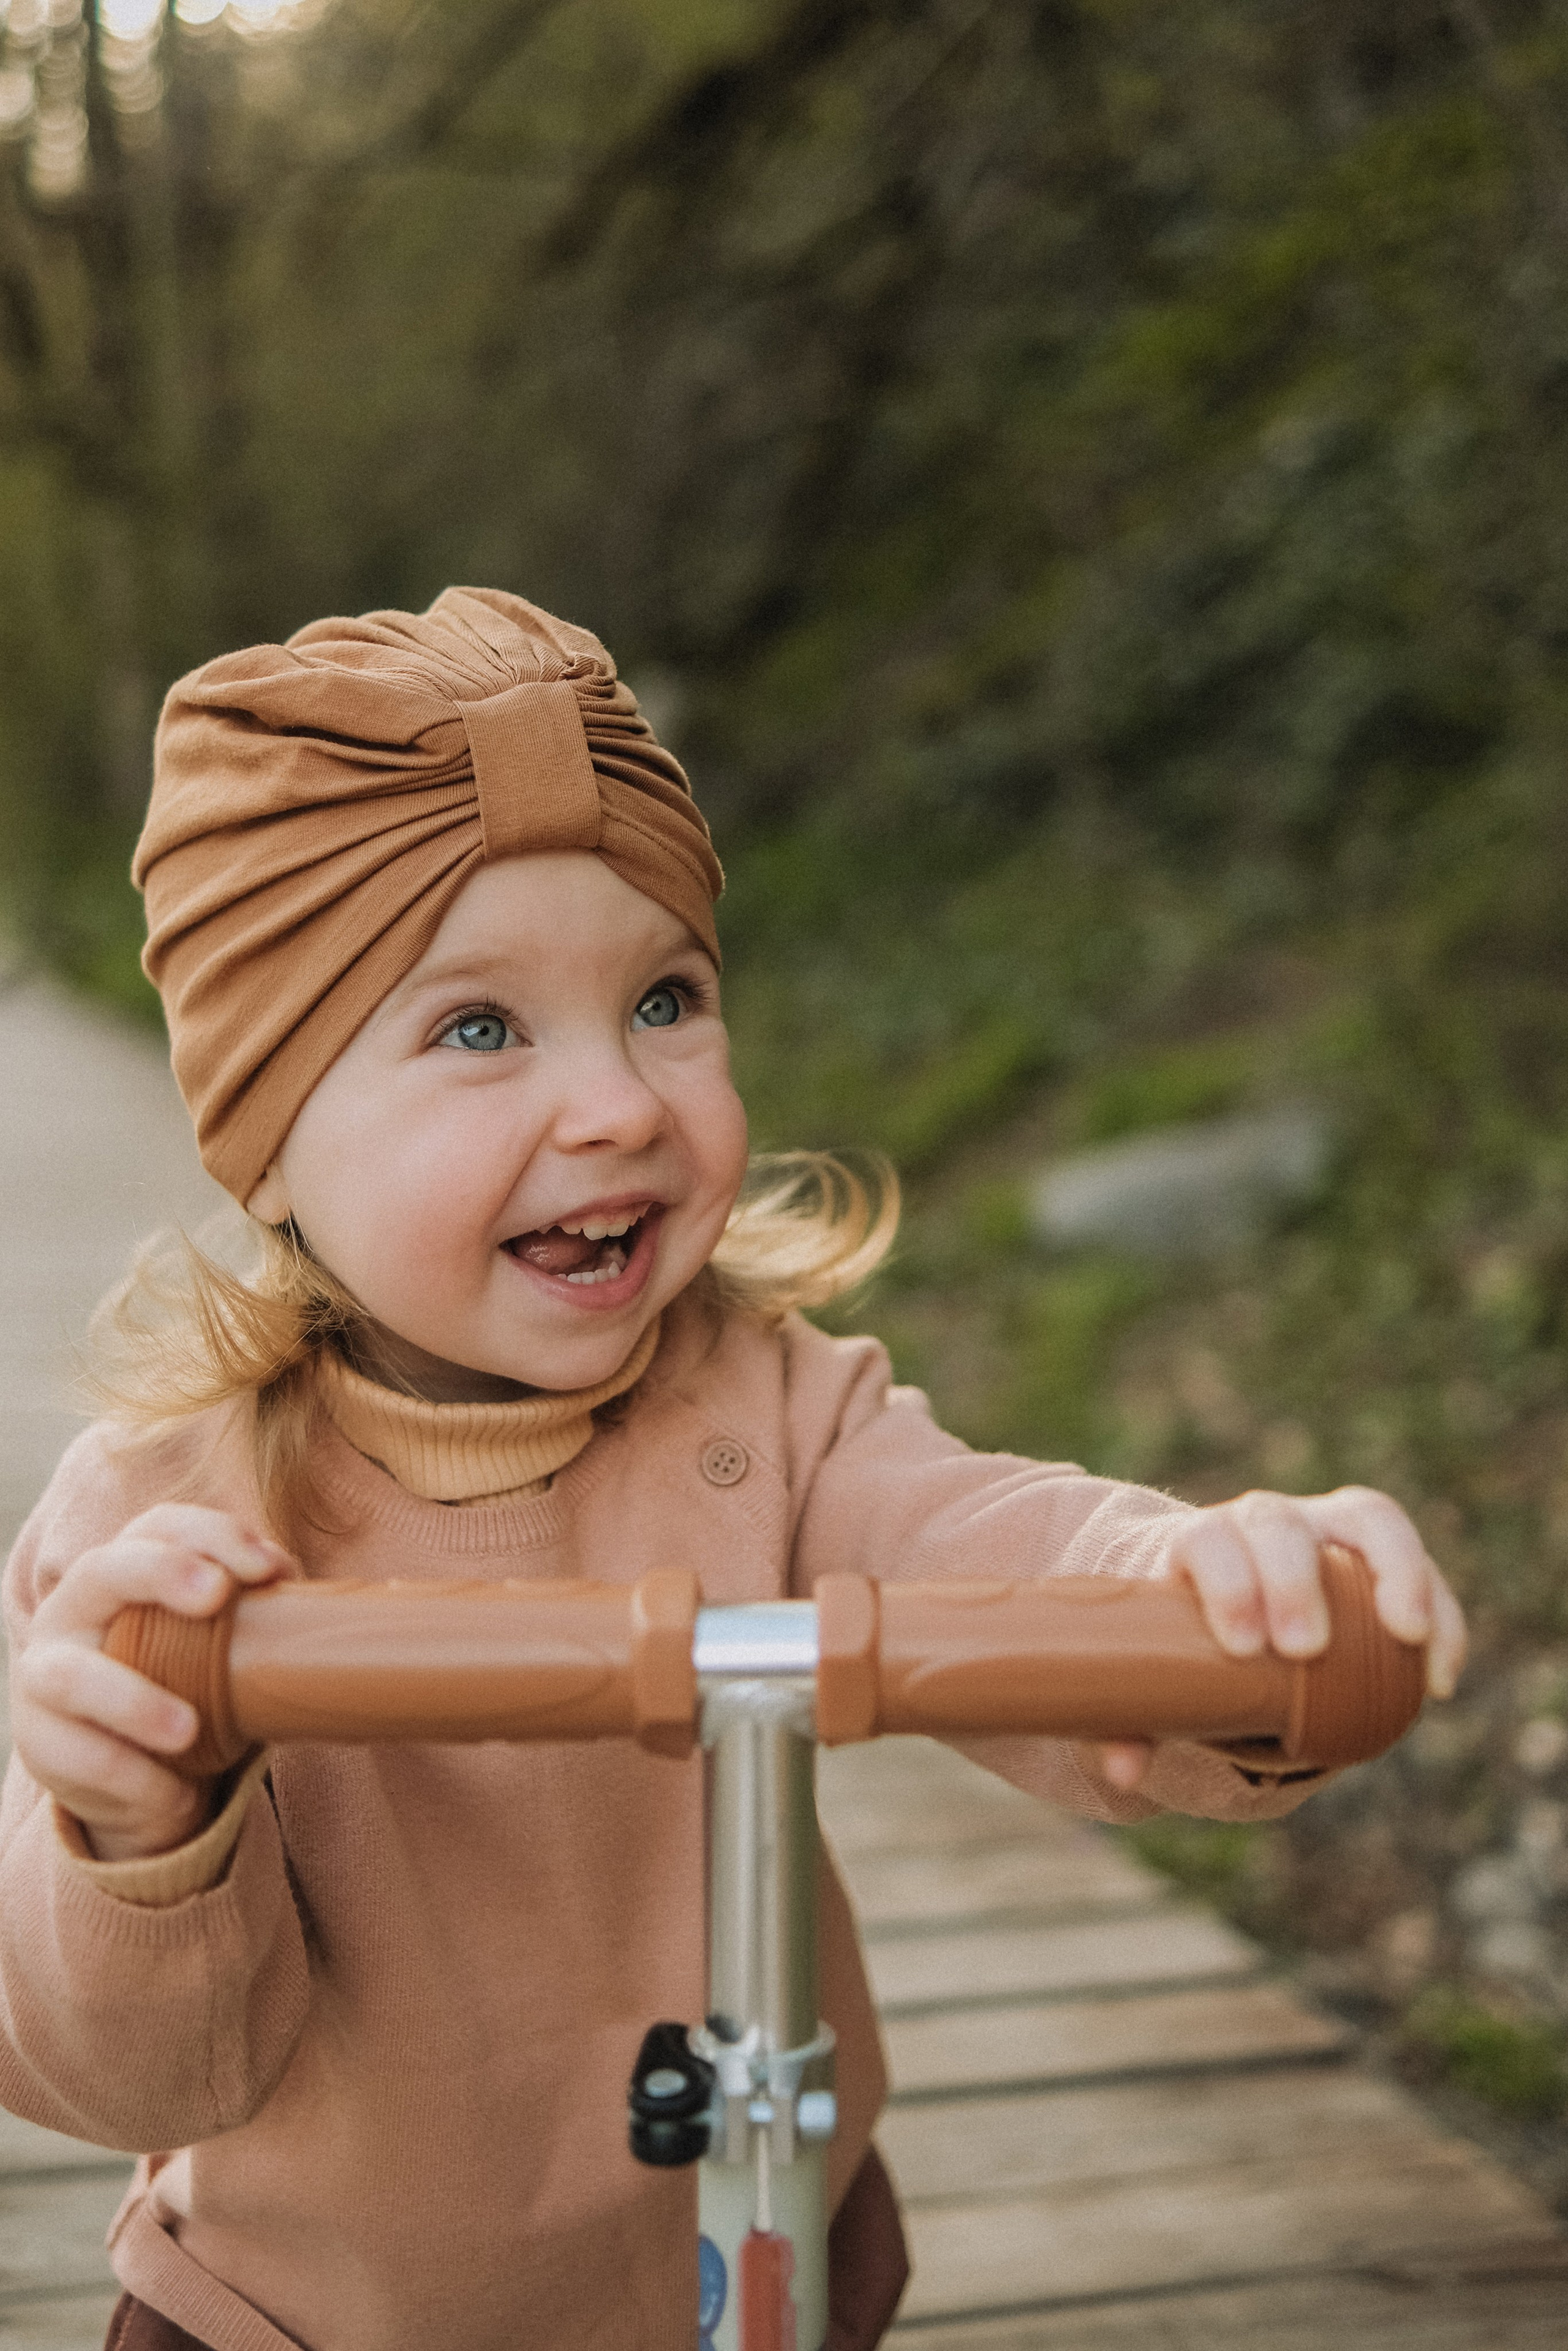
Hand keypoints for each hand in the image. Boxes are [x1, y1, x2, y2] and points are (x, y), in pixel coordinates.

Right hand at [11, 1506, 293, 1861]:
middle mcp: (75, 1609)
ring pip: (73, 1673)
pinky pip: (79, 1754)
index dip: (212, 1534)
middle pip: (105, 1569)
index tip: (269, 1566)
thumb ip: (256, 1619)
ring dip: (133, 1700)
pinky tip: (170, 1790)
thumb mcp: (219, 1649)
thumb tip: (322, 1603)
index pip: (160, 1526)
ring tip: (188, 1730)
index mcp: (125, 1571)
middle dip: (163, 1571)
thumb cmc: (188, 1689)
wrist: (139, 1778)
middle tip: (217, 1597)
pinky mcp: (40, 1741)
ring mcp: (44, 1674)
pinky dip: (131, 1773)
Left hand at [1093, 1485, 1465, 1793]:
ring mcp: (1327, 1528)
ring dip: (1394, 1573)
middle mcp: (1262, 1522)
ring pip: (1367, 1521)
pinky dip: (1440, 1617)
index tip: (1242, 1646)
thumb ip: (1129, 1718)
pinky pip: (1420, 1567)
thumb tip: (1122, 1770)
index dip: (1226, 1582)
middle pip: (1278, 1524)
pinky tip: (1440, 1680)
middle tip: (1304, 1649)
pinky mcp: (1380, 1554)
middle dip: (1295, 1580)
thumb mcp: (1149, 1675)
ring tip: (1407, 1637)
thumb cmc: (1183, 1641)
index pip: (1206, 1539)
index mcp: (1200, 1544)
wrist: (1222, 1599)